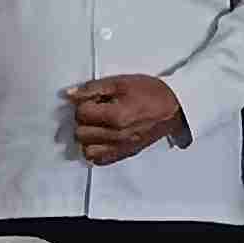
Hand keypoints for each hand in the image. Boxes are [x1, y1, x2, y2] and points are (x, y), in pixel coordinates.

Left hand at [63, 74, 184, 165]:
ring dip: (88, 138)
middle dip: (84, 120)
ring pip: (86, 150)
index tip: (94, 100)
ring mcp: (121, 147)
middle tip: (95, 111)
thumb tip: (70, 95)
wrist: (173, 107)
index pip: (81, 113)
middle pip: (80, 133)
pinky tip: (101, 138)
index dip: (84, 103)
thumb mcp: (121, 82)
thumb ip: (93, 88)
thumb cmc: (150, 92)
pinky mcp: (125, 153)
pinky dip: (96, 151)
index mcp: (116, 116)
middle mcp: (117, 135)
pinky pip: (99, 161)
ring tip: (96, 126)